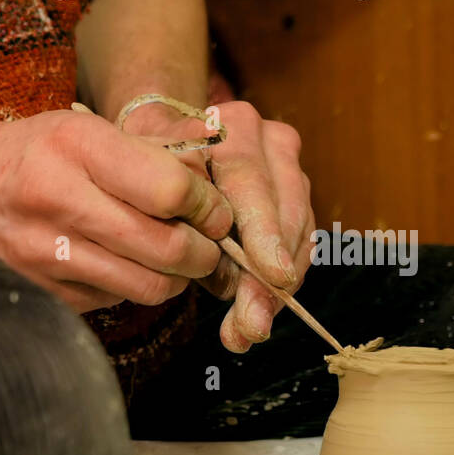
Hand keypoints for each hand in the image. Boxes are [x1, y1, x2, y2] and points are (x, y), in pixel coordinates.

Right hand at [0, 110, 232, 312]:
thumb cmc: (22, 153)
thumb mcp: (79, 128)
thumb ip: (147, 152)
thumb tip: (214, 171)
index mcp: (75, 147)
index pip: (172, 189)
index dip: (209, 205)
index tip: (216, 209)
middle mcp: (59, 200)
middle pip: (169, 248)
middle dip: (205, 252)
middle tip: (209, 243)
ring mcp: (47, 254)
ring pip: (149, 286)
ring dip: (177, 278)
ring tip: (178, 258)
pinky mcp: (43, 292)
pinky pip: (116, 300)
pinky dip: (134, 287)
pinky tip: (127, 265)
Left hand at [124, 100, 313, 352]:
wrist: (168, 143)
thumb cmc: (154, 167)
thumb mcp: (153, 186)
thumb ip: (184, 227)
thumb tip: (227, 284)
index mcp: (229, 125)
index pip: (252, 180)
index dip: (264, 232)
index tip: (274, 276)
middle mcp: (269, 140)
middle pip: (287, 211)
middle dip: (272, 276)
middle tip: (255, 322)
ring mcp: (290, 167)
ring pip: (300, 232)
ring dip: (278, 288)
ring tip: (250, 328)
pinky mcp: (298, 195)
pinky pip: (300, 243)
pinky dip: (281, 282)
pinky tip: (259, 311)